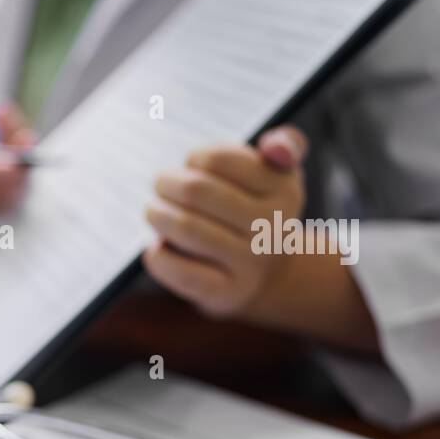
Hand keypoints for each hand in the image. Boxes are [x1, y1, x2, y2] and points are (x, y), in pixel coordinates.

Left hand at [142, 125, 379, 352]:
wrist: (268, 275)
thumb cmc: (256, 212)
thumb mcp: (278, 176)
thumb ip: (285, 145)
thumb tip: (277, 148)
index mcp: (284, 189)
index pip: (219, 160)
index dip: (195, 158)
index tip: (193, 164)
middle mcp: (272, 227)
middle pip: (196, 191)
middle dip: (167, 183)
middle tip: (161, 185)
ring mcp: (250, 263)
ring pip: (186, 228)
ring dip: (158, 215)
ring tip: (153, 211)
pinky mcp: (226, 292)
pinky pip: (181, 271)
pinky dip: (157, 256)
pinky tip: (156, 246)